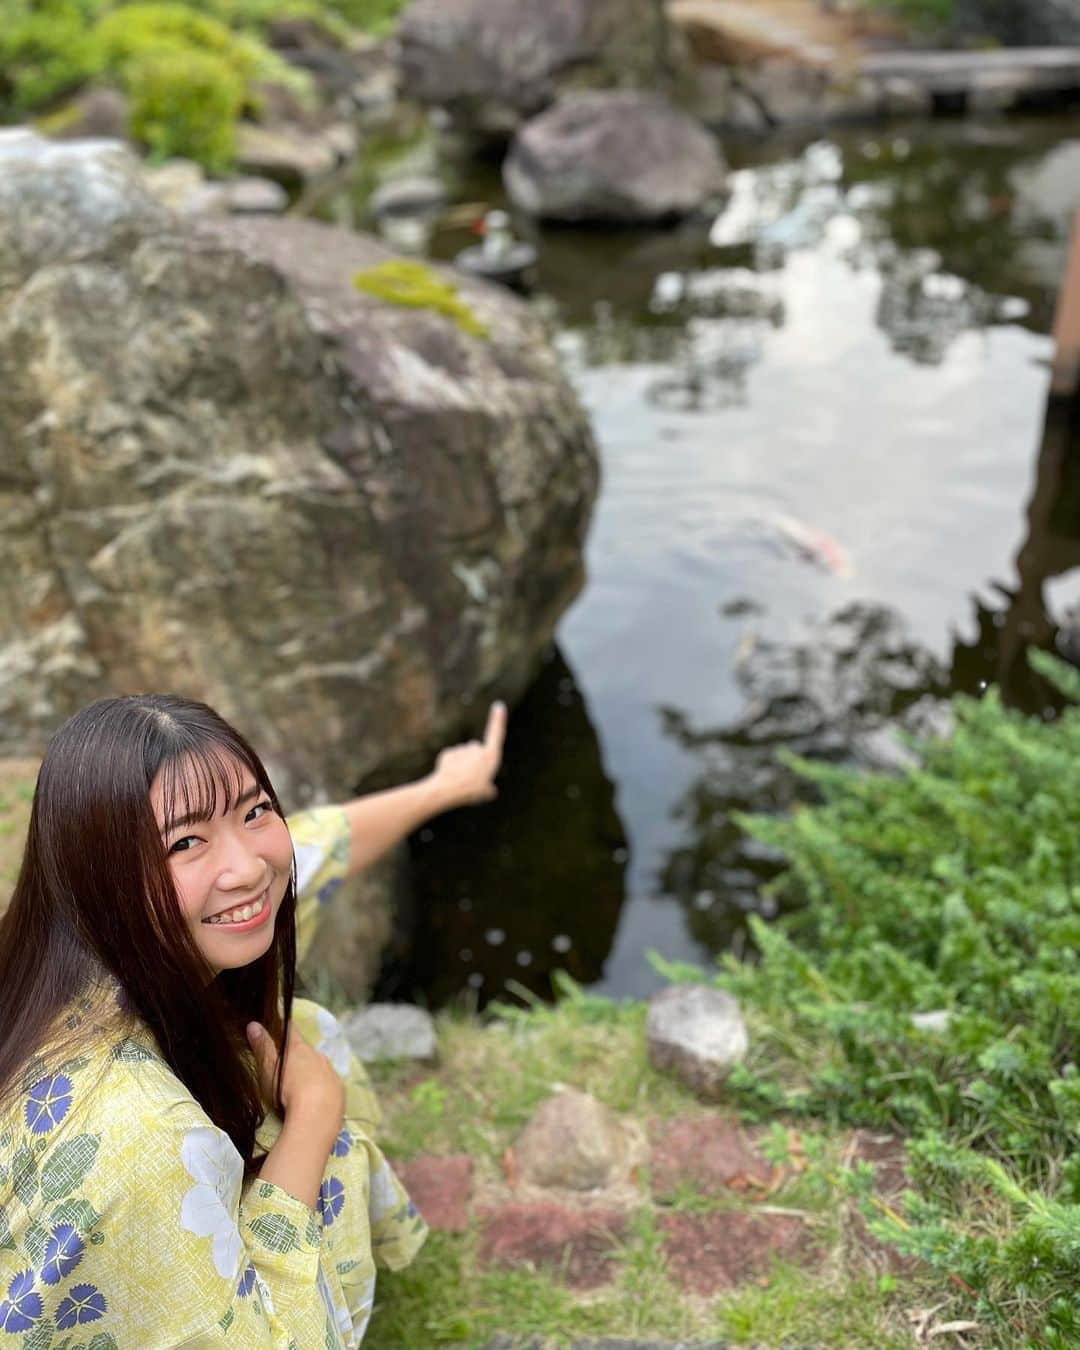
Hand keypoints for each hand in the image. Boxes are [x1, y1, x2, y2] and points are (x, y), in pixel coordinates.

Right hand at [246, 1020, 343, 1136]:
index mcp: (299, 1049)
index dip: (284, 1026)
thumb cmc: (286, 1091)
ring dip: (310, 1071)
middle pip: (306, 1050)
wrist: (316, 1117)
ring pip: (319, 1066)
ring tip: (299, 1085)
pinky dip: (321, 1087)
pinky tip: (315, 1099)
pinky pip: (329, 1083)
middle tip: (286, 1063)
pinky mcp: (339, 1090)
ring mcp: (331, 1073)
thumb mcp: (268, 1069)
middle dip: (297, 1054)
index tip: (281, 1022)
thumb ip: (262, 1047)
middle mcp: (318, 1056)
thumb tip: (253, 1024)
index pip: (290, 1030)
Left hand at [429, 701, 506, 809]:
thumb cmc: (471, 792)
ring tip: (459, 781)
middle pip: (477, 751)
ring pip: (463, 756)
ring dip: (462, 766)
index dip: (498, 720)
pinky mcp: (449, 753)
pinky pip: (452, 760)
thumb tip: (490, 789)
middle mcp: (476, 748)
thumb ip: (489, 788)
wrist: (448, 790)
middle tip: (471, 779)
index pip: (496, 734)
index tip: (498, 705)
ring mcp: (462, 750)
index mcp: (490, 756)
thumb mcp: (486, 793)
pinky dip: (450, 767)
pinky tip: (449, 778)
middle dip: (474, 760)